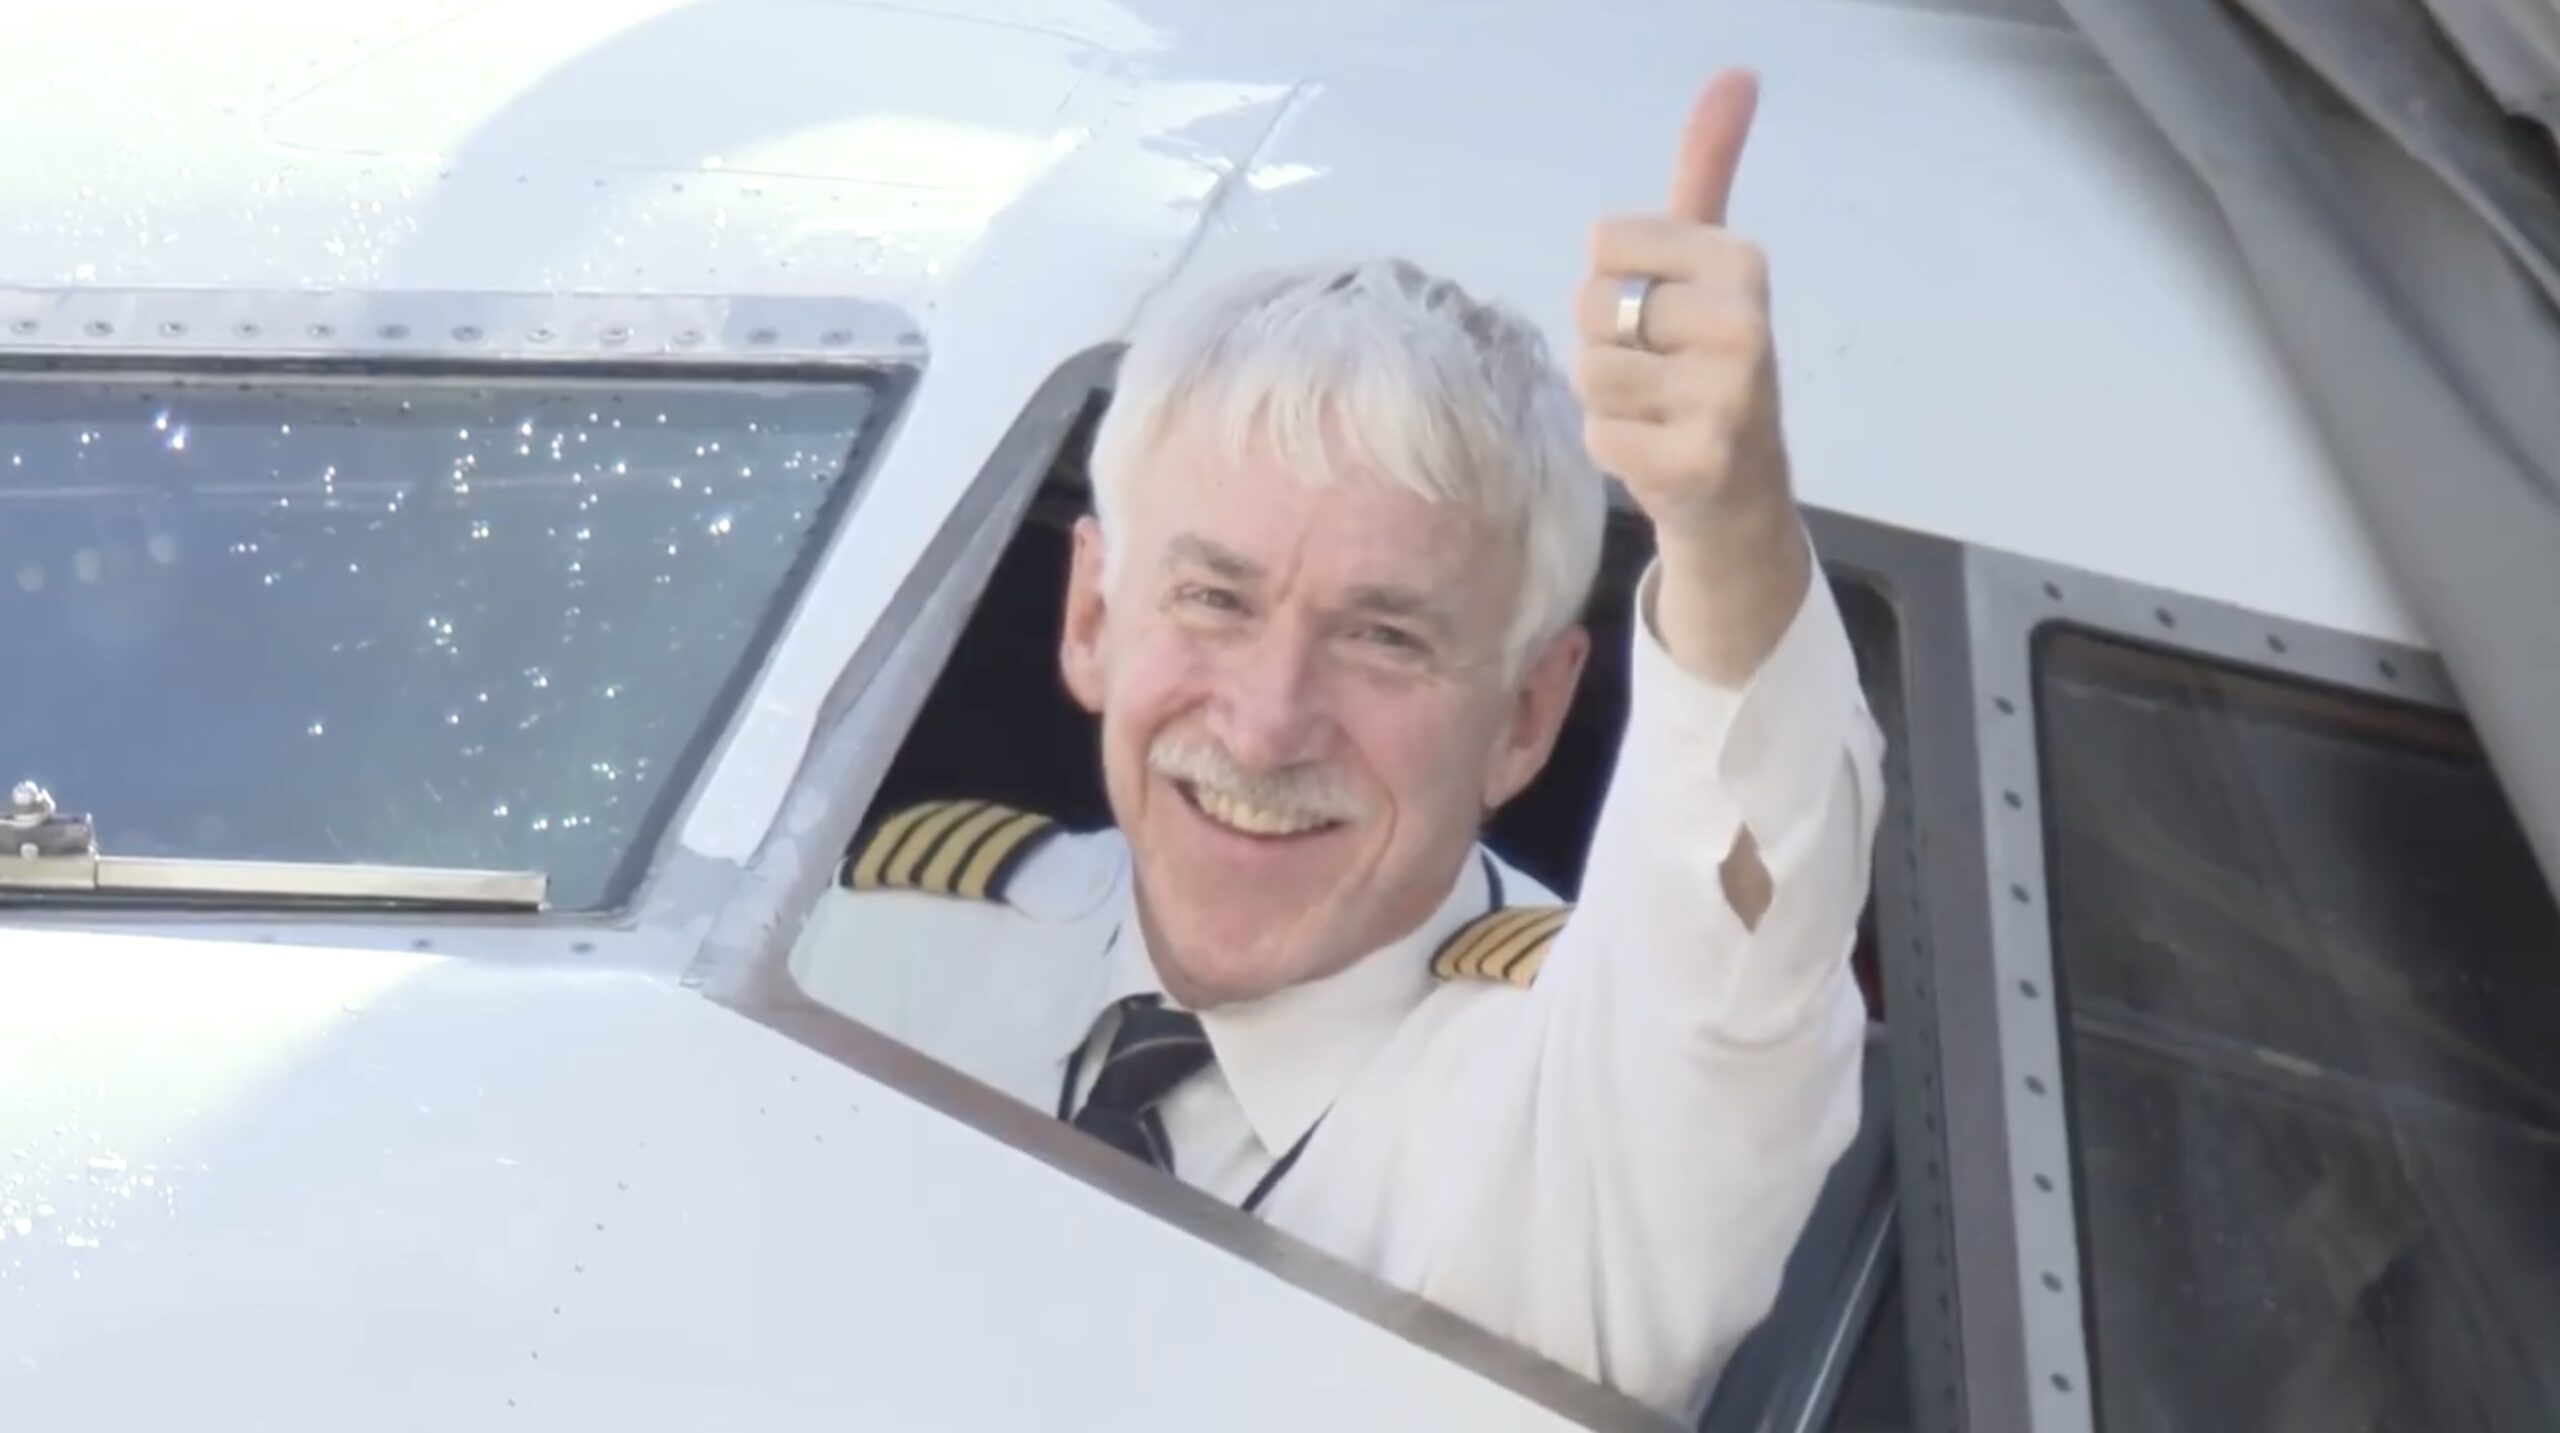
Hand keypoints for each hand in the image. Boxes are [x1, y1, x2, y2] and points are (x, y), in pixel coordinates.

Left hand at [1571, 69, 1788, 548]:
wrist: (1742, 499)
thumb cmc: (1709, 368)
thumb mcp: (1710, 264)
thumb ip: (1708, 170)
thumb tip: (1734, 75)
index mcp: (1741, 263)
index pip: (1604, 241)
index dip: (1611, 282)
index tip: (1659, 315)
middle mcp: (1746, 325)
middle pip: (1590, 306)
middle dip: (1605, 346)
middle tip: (1659, 376)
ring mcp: (1727, 399)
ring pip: (1589, 374)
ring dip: (1607, 402)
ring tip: (1657, 415)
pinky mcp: (1698, 463)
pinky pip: (1599, 437)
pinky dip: (1613, 452)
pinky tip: (1659, 457)